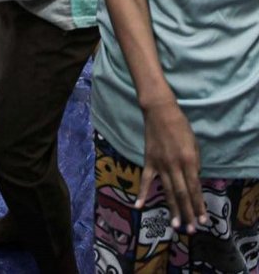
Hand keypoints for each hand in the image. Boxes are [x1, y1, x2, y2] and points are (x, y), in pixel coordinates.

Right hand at [137, 101, 206, 232]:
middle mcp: (175, 165)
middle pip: (182, 194)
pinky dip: (142, 193)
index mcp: (188, 160)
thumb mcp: (194, 143)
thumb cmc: (181, 125)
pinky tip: (139, 207)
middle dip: (188, 213)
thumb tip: (193, 178)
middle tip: (191, 230)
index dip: (199, 205)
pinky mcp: (149, 161)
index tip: (203, 220)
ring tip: (176, 225)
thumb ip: (195, 162)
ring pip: (167, 191)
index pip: (195, 188)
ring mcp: (160, 164)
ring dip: (172, 209)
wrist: (160, 111)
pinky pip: (145, 180)